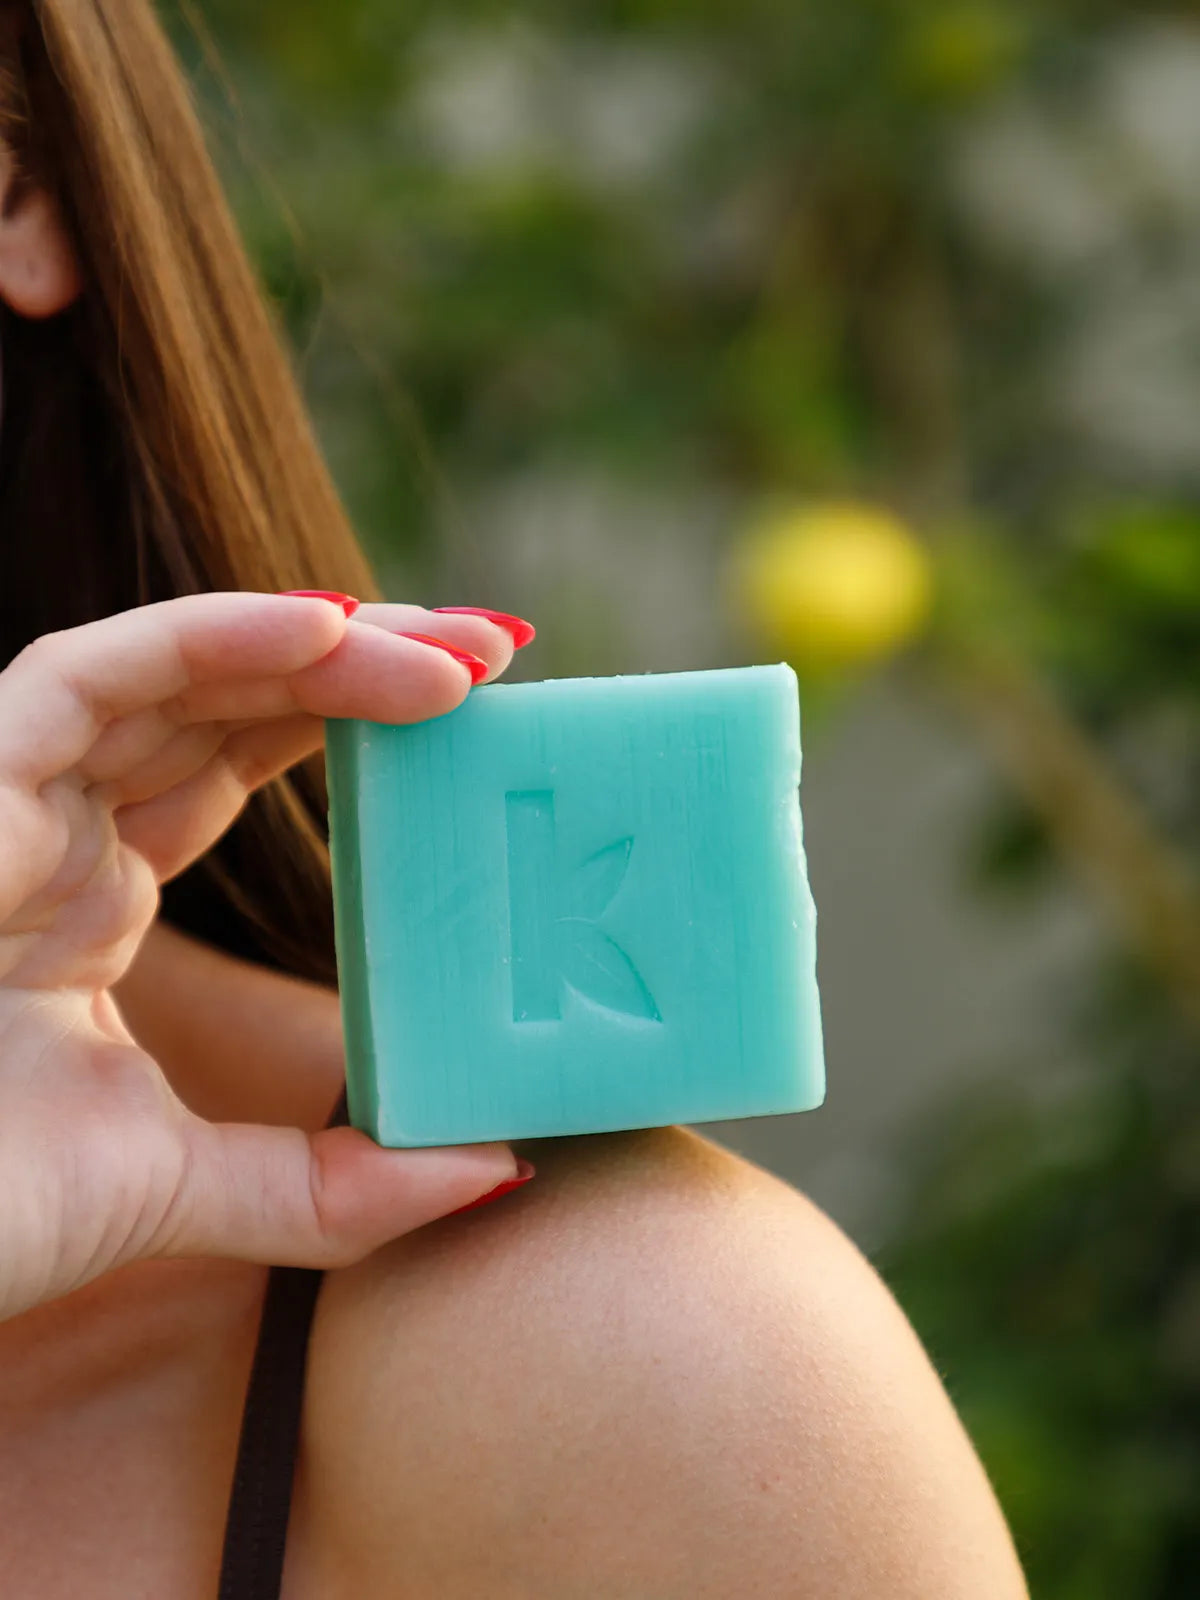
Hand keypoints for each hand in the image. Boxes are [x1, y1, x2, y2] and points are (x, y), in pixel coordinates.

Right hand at [0, 592, 522, 1320]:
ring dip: (321, 643)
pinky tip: (327, 628)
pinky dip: (209, 636)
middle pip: (224, 701)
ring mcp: (3, 800)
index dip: (349, 728)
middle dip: (363, 666)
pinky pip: (88, 671)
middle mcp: (50, 831)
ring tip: (460, 656)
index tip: (475, 721)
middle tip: (498, 657)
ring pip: (175, 668)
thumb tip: (497, 1167)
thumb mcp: (184, 1188)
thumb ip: (332, 1185)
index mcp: (88, 901)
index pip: (233, 765)